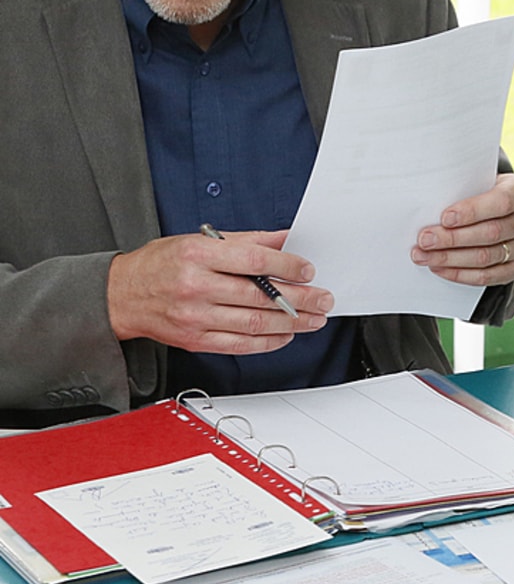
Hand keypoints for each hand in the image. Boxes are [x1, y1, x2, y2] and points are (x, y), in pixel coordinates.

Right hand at [107, 229, 332, 353]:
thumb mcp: (200, 240)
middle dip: (300, 298)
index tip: (308, 270)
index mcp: (198, 255)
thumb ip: (246, 240)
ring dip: (291, 323)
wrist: (121, 295)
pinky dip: (268, 341)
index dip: (287, 266)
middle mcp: (196, 286)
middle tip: (323, 298)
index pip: (254, 261)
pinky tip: (286, 334)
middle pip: (260, 295)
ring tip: (314, 318)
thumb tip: (285, 239)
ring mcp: (195, 317)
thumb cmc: (160, 264)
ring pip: (254, 323)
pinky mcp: (195, 340)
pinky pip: (240, 344)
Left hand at [411, 173, 513, 285]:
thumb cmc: (485, 193)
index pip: (501, 202)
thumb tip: (428, 207)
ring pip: (488, 257)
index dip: (473, 211)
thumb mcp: (481, 182)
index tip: (444, 218)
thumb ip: (464, 191)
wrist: (506, 211)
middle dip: (453, 238)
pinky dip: (461, 274)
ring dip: (451, 258)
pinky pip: (489, 277)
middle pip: (492, 233)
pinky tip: (440, 268)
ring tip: (425, 256)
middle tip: (425, 240)